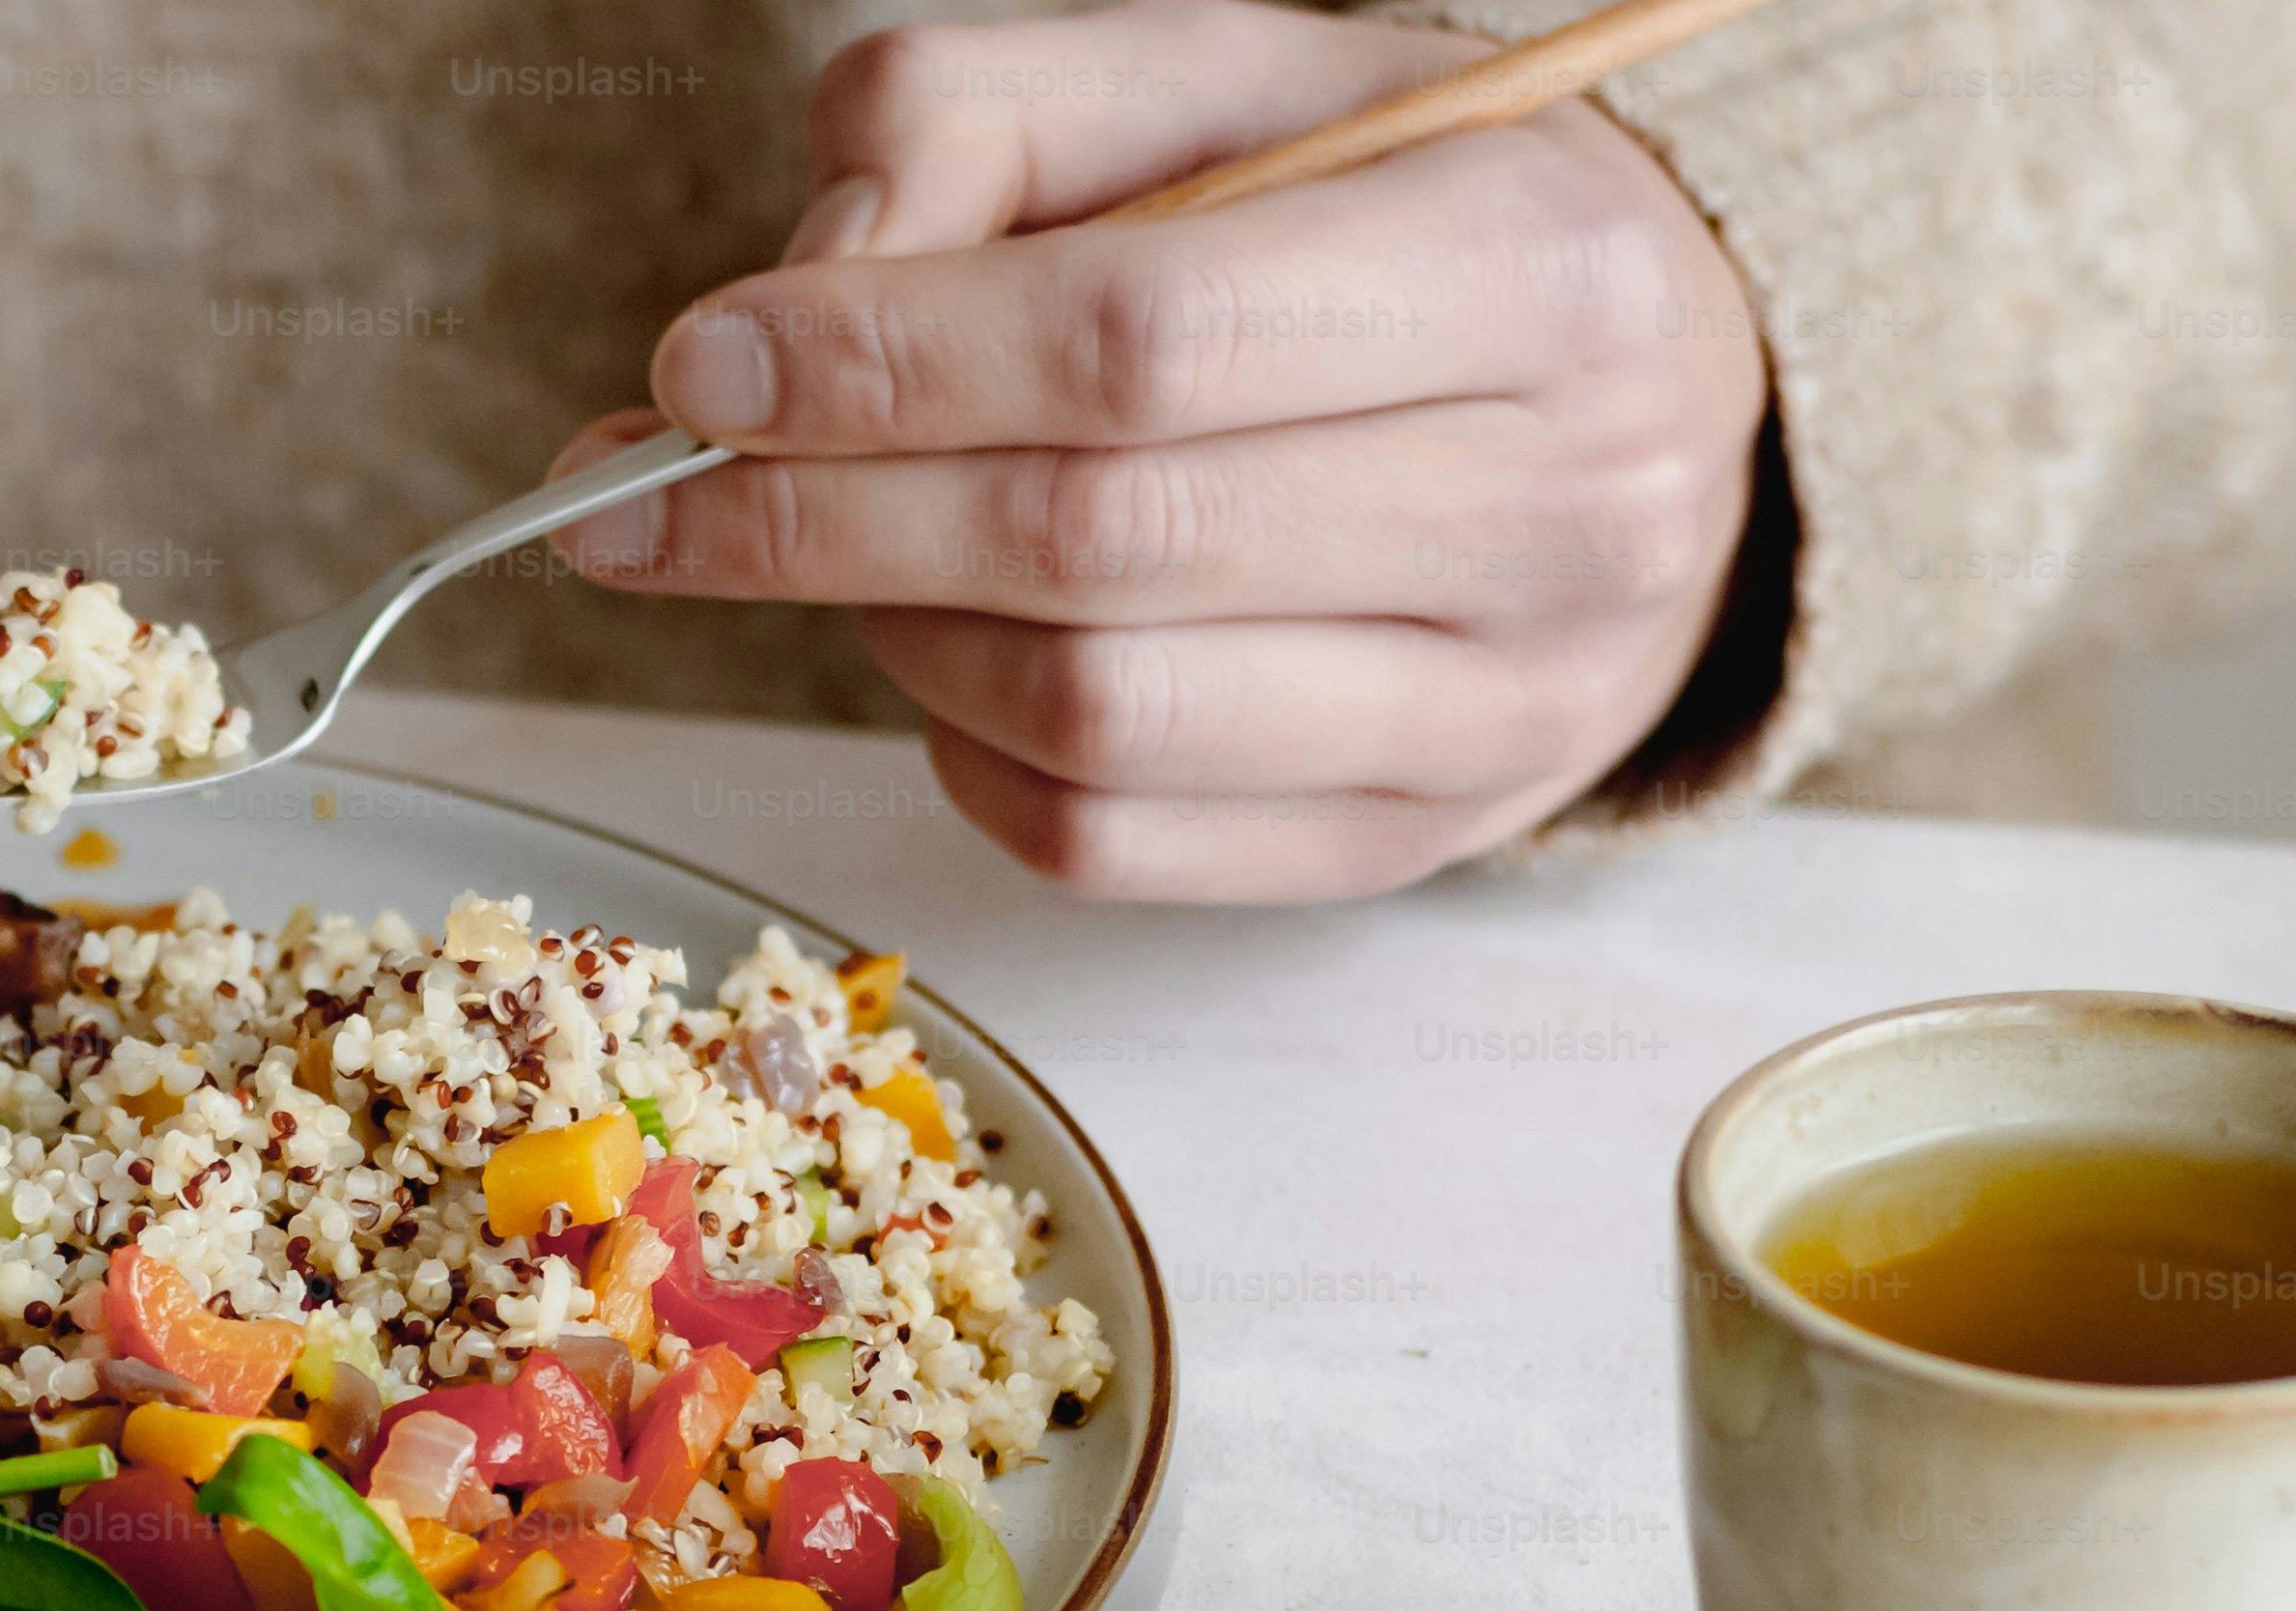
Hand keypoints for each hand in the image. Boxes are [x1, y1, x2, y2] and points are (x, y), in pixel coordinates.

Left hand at [550, 2, 1769, 900]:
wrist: (1650, 400)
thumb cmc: (1394, 218)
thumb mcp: (1223, 84)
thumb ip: (987, 120)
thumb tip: (786, 306)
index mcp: (1537, 265)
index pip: (1143, 340)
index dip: (888, 360)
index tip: (701, 362)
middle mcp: (1562, 506)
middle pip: (1099, 544)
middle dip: (824, 516)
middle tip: (645, 491)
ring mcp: (1500, 709)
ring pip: (1093, 714)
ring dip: (895, 629)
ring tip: (841, 539)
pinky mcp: (1407, 841)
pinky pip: (1107, 840)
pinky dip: (964, 749)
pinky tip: (951, 646)